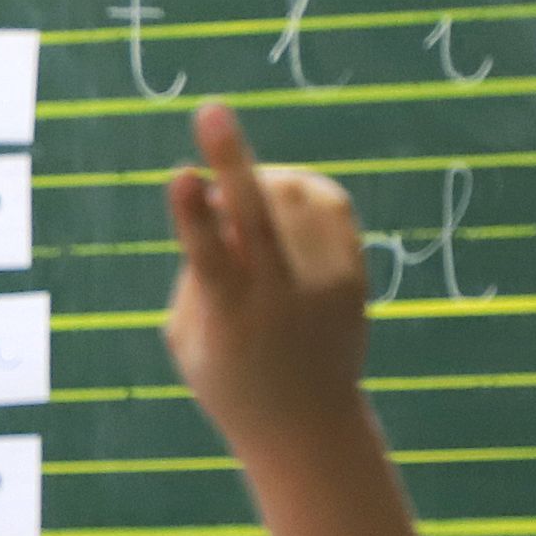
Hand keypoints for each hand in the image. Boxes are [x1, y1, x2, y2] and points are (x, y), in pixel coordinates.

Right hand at [165, 105, 442, 535]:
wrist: (307, 426)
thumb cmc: (227, 376)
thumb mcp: (188, 337)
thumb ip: (196, 271)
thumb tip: (219, 201)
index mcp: (227, 317)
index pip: (207, 256)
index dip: (192, 213)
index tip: (181, 176)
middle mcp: (278, 297)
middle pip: (256, 216)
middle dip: (230, 159)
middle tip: (211, 110)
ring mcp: (322, 285)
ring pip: (292, 197)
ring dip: (260, 181)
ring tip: (242, 197)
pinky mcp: (353, 276)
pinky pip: (330, 203)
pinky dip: (302, 189)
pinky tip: (283, 199)